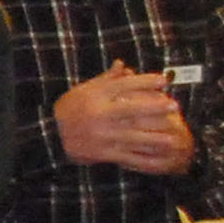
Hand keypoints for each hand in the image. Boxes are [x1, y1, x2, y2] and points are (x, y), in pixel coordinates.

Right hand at [52, 65, 195, 176]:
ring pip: (132, 136)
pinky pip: (126, 156)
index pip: (124, 86)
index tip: (164, 80)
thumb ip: (105, 79)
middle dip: (154, 108)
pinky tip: (157, 157)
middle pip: (131, 110)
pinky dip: (143, 157)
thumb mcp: (83, 90)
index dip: (145, 82)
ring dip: (154, 137)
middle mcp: (99, 115)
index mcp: (95, 97)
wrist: (49, 136)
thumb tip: (123, 64)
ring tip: (173, 136)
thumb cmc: (68, 109)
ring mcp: (101, 135)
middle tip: (174, 105)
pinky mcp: (102, 153)